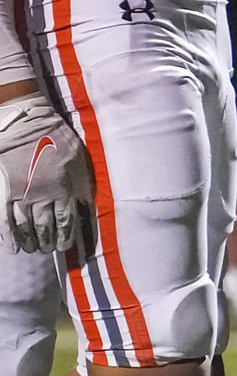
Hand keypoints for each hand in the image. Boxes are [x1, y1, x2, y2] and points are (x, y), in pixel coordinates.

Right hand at [0, 91, 93, 254]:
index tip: (65, 247)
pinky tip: (13, 248)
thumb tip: (88, 209)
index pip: (65, 223)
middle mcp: (43, 198)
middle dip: (48, 242)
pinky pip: (5, 219)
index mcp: (64, 191)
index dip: (65, 237)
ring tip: (33, 249)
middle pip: (45, 228)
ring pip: (26, 227)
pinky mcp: (6, 191)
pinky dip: (9, 236)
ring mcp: (22, 196)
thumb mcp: (81, 164)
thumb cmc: (60, 142)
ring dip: (30, 241)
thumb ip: (83, 188)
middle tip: (48, 250)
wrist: (29, 126)